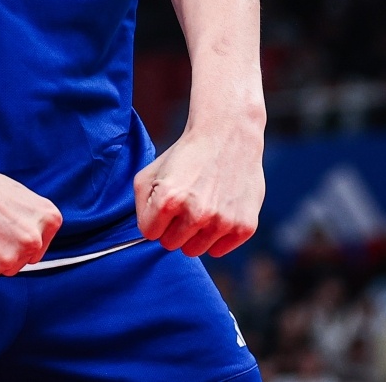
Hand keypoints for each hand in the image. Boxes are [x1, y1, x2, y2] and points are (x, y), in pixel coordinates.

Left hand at [135, 121, 263, 257]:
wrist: (227, 134)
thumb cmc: (186, 154)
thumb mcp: (150, 172)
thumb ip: (141, 206)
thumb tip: (147, 234)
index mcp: (169, 199)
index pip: (150, 233)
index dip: (155, 218)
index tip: (166, 203)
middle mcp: (196, 214)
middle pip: (171, 244)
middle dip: (174, 227)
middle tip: (185, 202)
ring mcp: (222, 222)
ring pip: (194, 250)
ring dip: (194, 233)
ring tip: (202, 206)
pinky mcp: (244, 227)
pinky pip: (218, 251)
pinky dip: (216, 236)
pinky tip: (219, 210)